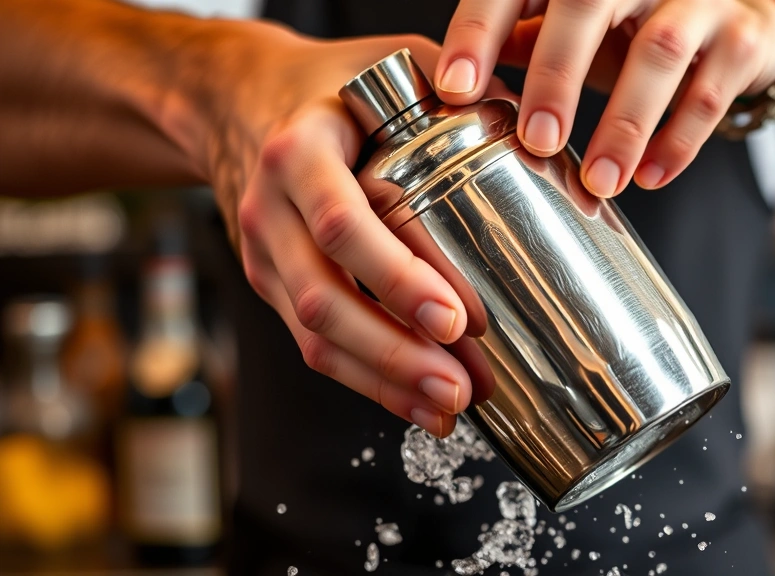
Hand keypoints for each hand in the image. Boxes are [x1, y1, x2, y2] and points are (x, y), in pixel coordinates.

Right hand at [205, 28, 480, 436]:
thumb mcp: (384, 60)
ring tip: (447, 408)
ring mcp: (264, 254)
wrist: (235, 100)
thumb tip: (539, 122)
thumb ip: (454, 83)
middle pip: (324, 299)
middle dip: (394, 353)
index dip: (398, 278)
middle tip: (460, 386)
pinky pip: (313, 343)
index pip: (343, 225)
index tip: (457, 318)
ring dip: (383, 380)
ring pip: (314, 335)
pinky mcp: (271, 284)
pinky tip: (413, 401)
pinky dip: (366, 379)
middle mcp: (271, 209)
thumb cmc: (323, 83)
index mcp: (298, 152)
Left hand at [436, 0, 774, 196]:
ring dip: (625, 123)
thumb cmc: (638, 26)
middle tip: (536, 140)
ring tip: (600, 181)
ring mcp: (697, 1)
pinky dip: (679, 141)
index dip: (479, 31)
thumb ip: (523, 40)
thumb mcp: (577, 29)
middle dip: (556, 76)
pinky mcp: (741, 39)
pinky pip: (709, 92)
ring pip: (657, 52)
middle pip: (587, 6)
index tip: (454, 86)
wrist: (743, 22)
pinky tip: (650, 176)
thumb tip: (456, 81)